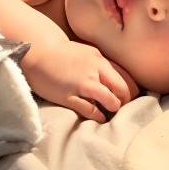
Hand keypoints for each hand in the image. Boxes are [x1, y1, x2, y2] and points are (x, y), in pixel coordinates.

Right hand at [20, 39, 139, 121]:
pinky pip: (89, 109)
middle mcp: (94, 70)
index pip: (125, 76)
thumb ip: (100, 65)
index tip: (130, 98)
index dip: (131, 90)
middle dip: (125, 100)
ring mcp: (81, 84)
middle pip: (121, 88)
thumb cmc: (62, 54)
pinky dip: (98, 115)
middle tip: (122, 107)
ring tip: (112, 112)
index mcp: (99, 59)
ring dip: (114, 108)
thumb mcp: (87, 53)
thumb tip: (115, 81)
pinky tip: (100, 117)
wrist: (37, 52)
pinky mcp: (68, 96)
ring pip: (109, 99)